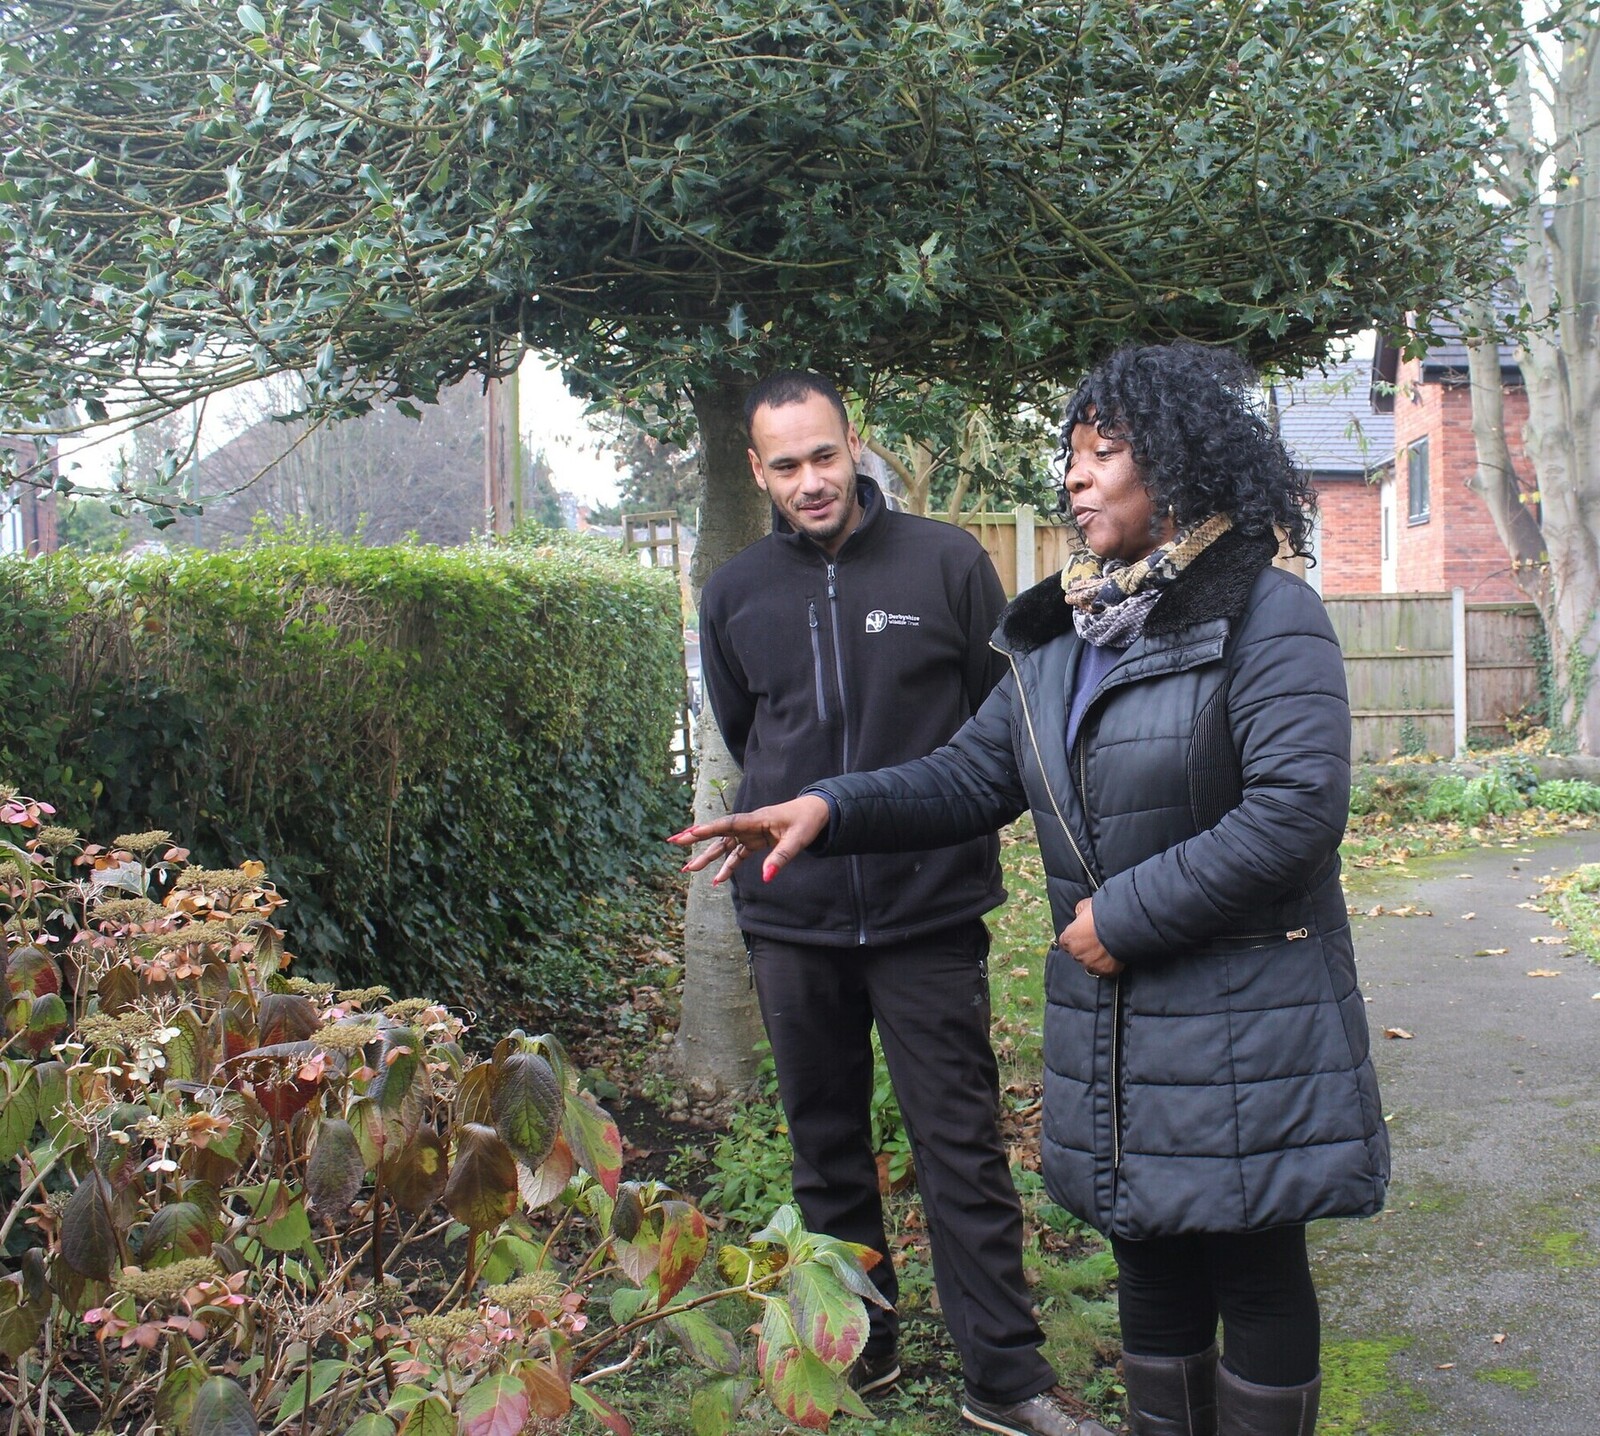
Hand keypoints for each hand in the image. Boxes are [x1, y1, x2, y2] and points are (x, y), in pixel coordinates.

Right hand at [668, 795, 831, 884]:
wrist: (817, 812)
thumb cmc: (807, 822)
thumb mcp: (798, 840)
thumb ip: (781, 857)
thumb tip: (767, 877)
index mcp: (757, 820)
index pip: (728, 824)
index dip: (707, 829)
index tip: (689, 834)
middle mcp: (749, 825)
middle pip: (719, 833)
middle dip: (696, 838)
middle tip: (674, 843)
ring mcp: (751, 833)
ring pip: (724, 845)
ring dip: (707, 857)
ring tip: (688, 870)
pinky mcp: (756, 841)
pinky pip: (737, 854)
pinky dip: (727, 866)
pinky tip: (717, 880)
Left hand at [1058, 897, 1124, 978]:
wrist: (1122, 924)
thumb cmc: (1102, 913)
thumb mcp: (1085, 906)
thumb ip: (1078, 913)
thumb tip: (1079, 916)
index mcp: (1068, 939)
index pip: (1065, 943)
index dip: (1074, 938)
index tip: (1082, 935)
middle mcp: (1077, 954)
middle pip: (1077, 953)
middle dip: (1085, 948)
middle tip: (1097, 940)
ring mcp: (1091, 964)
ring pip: (1091, 963)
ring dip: (1096, 958)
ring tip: (1106, 948)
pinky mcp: (1105, 970)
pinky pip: (1105, 970)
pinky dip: (1108, 965)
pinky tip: (1113, 956)